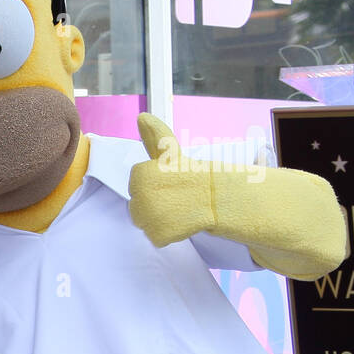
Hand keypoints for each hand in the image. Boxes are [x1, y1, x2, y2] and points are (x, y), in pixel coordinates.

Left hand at [128, 113, 216, 247]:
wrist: (218, 198)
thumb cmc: (189, 174)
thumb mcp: (170, 154)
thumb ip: (153, 137)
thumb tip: (141, 115)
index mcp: (139, 174)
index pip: (136, 184)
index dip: (154, 183)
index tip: (169, 180)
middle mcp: (140, 195)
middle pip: (135, 206)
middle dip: (153, 203)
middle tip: (174, 197)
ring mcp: (148, 217)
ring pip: (143, 223)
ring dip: (158, 219)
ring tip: (177, 209)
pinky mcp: (158, 235)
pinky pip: (156, 237)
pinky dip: (168, 234)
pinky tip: (181, 222)